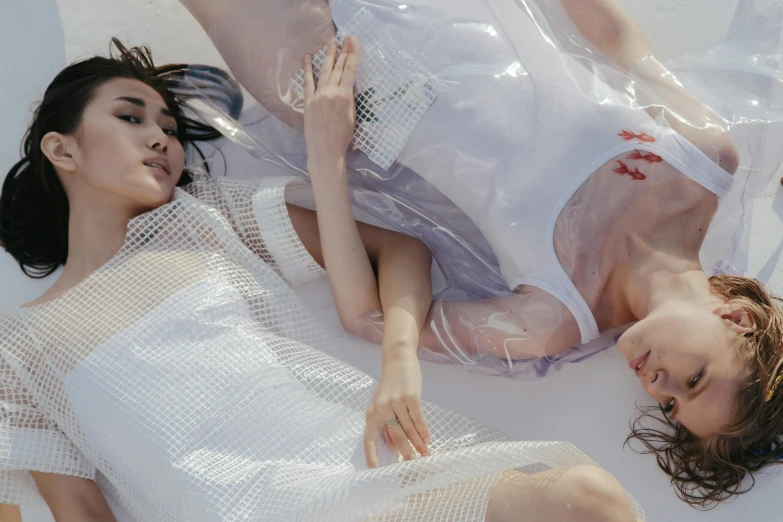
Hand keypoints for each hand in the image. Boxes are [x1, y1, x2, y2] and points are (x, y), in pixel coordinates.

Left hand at [303, 37, 358, 166]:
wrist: (325, 150)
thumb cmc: (343, 137)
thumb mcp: (352, 116)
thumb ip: (349, 99)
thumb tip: (346, 86)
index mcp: (345, 96)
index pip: (350, 71)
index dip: (352, 55)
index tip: (354, 42)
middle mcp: (331, 92)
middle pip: (338, 68)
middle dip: (343, 51)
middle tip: (346, 38)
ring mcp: (318, 96)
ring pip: (324, 71)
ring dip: (328, 56)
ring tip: (331, 42)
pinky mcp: (308, 101)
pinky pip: (308, 82)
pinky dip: (307, 69)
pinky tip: (307, 57)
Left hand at [364, 351, 430, 467]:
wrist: (397, 359)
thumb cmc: (390, 384)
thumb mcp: (382, 404)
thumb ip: (385, 425)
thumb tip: (391, 448)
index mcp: (372, 412)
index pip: (369, 438)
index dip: (372, 454)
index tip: (375, 470)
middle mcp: (382, 408)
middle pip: (395, 436)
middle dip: (406, 452)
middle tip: (413, 465)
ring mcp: (396, 402)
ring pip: (409, 429)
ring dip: (418, 443)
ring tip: (425, 454)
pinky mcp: (411, 396)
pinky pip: (418, 418)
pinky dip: (423, 430)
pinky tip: (427, 439)